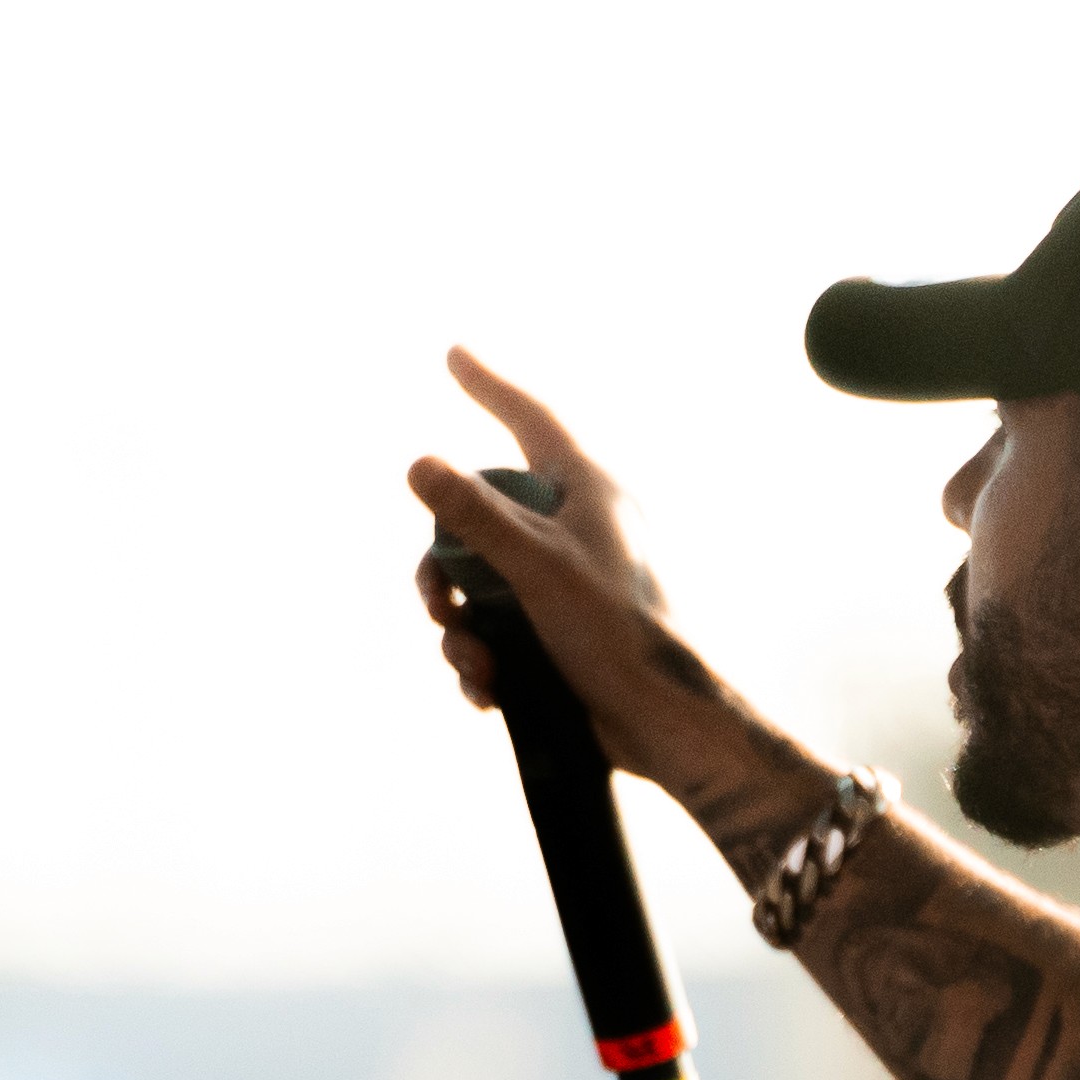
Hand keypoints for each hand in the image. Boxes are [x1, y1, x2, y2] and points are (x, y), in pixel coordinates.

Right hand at [403, 351, 736, 787]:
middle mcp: (577, 530)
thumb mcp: (536, 567)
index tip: (454, 354)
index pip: (531, 421)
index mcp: (589, 493)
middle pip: (482, 518)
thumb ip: (476, 516)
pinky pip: (495, 631)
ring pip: (479, 584)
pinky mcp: (557, 634)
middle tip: (437, 603)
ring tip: (476, 662)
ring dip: (462, 627)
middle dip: (445, 568)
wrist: (660, 725)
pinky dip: (481, 659)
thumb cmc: (616, 634)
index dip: (491, 387)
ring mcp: (565, 584)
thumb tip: (419, 464)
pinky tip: (488, 690)